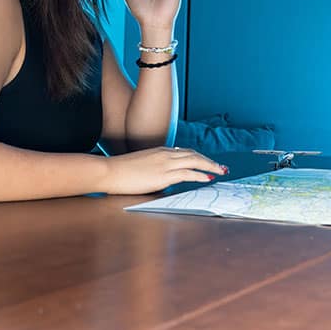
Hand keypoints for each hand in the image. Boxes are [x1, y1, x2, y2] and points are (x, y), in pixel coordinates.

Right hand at [101, 147, 225, 194]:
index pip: (186, 152)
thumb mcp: (142, 165)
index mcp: (160, 151)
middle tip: (221, 167)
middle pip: (195, 154)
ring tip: (221, 171)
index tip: (208, 163)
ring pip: (195, 161)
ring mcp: (165, 164)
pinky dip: (201, 175)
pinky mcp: (163, 175)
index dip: (199, 157)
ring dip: (211, 166)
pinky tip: (209, 178)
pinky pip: (188, 173)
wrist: (109, 171)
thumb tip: (163, 178)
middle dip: (210, 161)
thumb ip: (155, 168)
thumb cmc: (120, 171)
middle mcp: (166, 154)